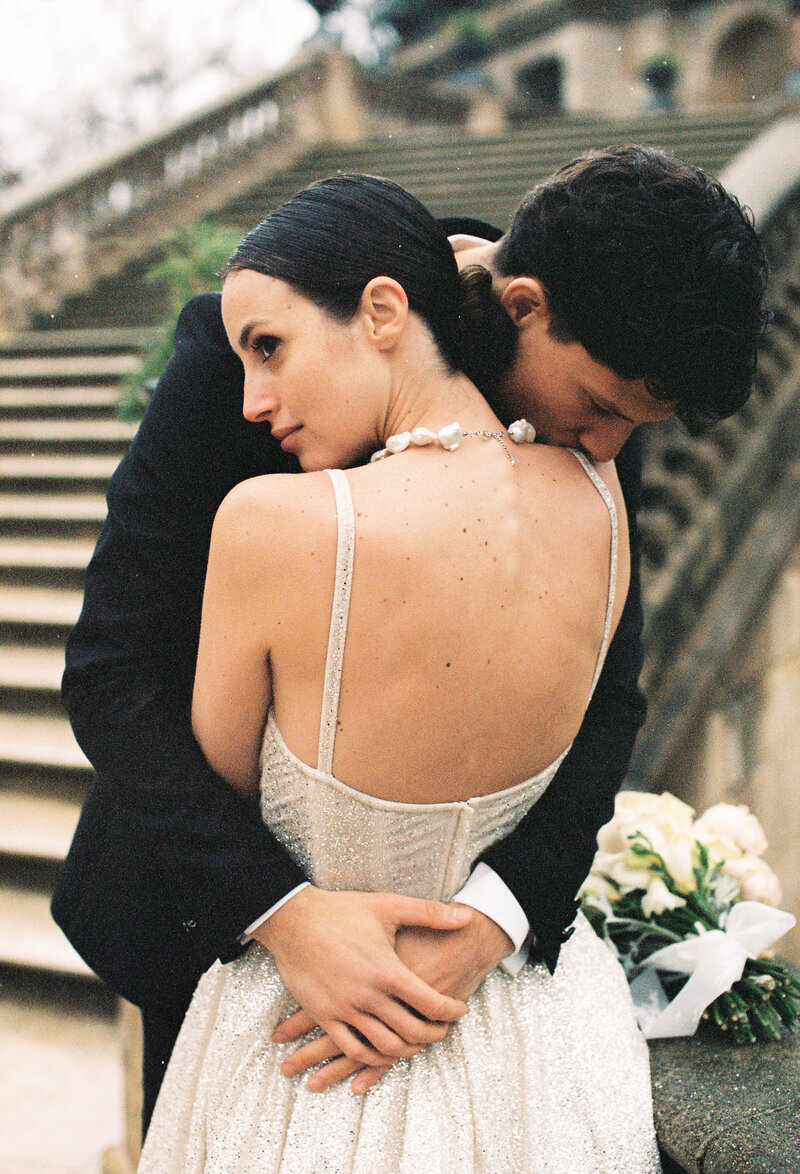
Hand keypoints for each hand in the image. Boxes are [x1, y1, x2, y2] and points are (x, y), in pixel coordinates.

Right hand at [253, 886, 471, 1067]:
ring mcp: (345, 1009)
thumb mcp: (388, 906)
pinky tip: (384, 1052)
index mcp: (388, 970)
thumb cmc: (341, 910)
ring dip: (407, 1049)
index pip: (431, 1004)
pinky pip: (352, 1048)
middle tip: (443, 1030)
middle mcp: (369, 996)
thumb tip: (466, 916)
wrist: (294, 920)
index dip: (451, 1011)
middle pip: (412, 1031)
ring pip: (385, 1046)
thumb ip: (429, 913)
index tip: (459, 1009)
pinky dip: (373, 1058)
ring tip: (417, 1042)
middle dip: (434, 1035)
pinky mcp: (325, 1016)